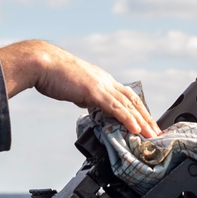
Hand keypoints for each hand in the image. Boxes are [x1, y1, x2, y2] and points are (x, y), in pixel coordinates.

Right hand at [0, 40, 160, 137]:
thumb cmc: (52, 74)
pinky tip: (135, 128)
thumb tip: (88, 104)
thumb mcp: (73, 87)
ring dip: (141, 121)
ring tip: (151, 134)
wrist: (41, 63)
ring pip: (128, 105)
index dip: (137, 109)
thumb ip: (84, 95)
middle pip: (132, 100)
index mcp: (101, 79)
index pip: (125, 95)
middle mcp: (105, 80)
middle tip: (155, 132)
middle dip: (145, 117)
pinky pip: (115, 107)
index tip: (145, 122)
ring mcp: (100, 85)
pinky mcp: (93, 91)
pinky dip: (127, 118)